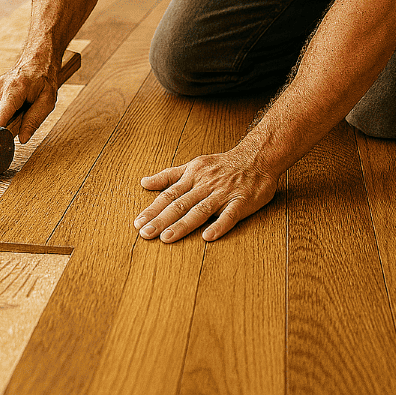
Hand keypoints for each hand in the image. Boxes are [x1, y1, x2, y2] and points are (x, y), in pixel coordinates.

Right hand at [0, 58, 58, 143]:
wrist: (38, 59)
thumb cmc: (45, 78)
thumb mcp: (48, 101)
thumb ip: (34, 120)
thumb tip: (22, 139)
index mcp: (15, 89)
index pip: (1, 114)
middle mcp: (0, 87)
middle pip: (2, 118)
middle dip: (14, 121)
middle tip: (28, 110)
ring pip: (2, 114)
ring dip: (14, 113)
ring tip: (25, 101)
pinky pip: (1, 108)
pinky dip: (11, 107)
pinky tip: (19, 98)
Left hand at [134, 147, 278, 242]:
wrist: (257, 157)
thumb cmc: (223, 164)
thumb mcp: (194, 165)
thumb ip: (169, 176)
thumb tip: (144, 182)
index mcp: (193, 176)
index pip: (169, 194)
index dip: (153, 209)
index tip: (138, 223)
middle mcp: (205, 185)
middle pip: (180, 203)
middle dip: (161, 219)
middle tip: (145, 234)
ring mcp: (223, 193)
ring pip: (201, 210)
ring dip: (183, 224)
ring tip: (167, 238)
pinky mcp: (241, 201)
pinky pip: (229, 214)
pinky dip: (219, 225)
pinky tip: (208, 237)